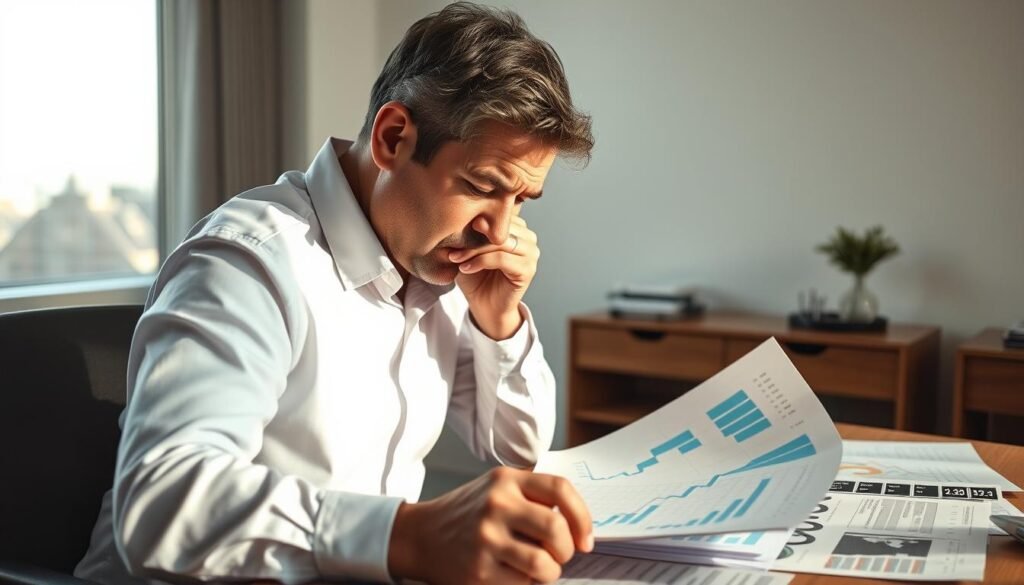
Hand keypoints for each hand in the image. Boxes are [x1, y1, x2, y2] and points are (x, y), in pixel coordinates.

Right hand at [387, 466, 593, 583]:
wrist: (421, 535)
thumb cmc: (469, 513)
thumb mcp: (497, 489)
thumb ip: (533, 497)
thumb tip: (578, 525)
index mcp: (506, 480)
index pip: (560, 489)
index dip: (582, 516)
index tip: (586, 538)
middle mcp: (496, 505)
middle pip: (555, 529)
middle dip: (567, 549)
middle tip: (561, 554)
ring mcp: (486, 538)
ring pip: (544, 564)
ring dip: (550, 571)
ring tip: (538, 567)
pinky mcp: (479, 570)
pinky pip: (523, 583)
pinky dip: (526, 583)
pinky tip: (512, 573)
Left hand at [449, 216, 538, 339]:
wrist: (484, 306)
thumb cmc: (476, 276)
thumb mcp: (469, 250)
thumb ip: (470, 233)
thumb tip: (461, 215)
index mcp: (517, 227)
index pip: (497, 214)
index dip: (475, 219)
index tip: (452, 228)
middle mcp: (528, 237)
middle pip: (500, 227)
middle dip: (473, 235)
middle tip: (452, 246)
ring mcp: (531, 253)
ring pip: (500, 242)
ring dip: (474, 249)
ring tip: (455, 258)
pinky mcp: (527, 269)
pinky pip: (501, 258)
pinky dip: (480, 262)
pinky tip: (465, 268)